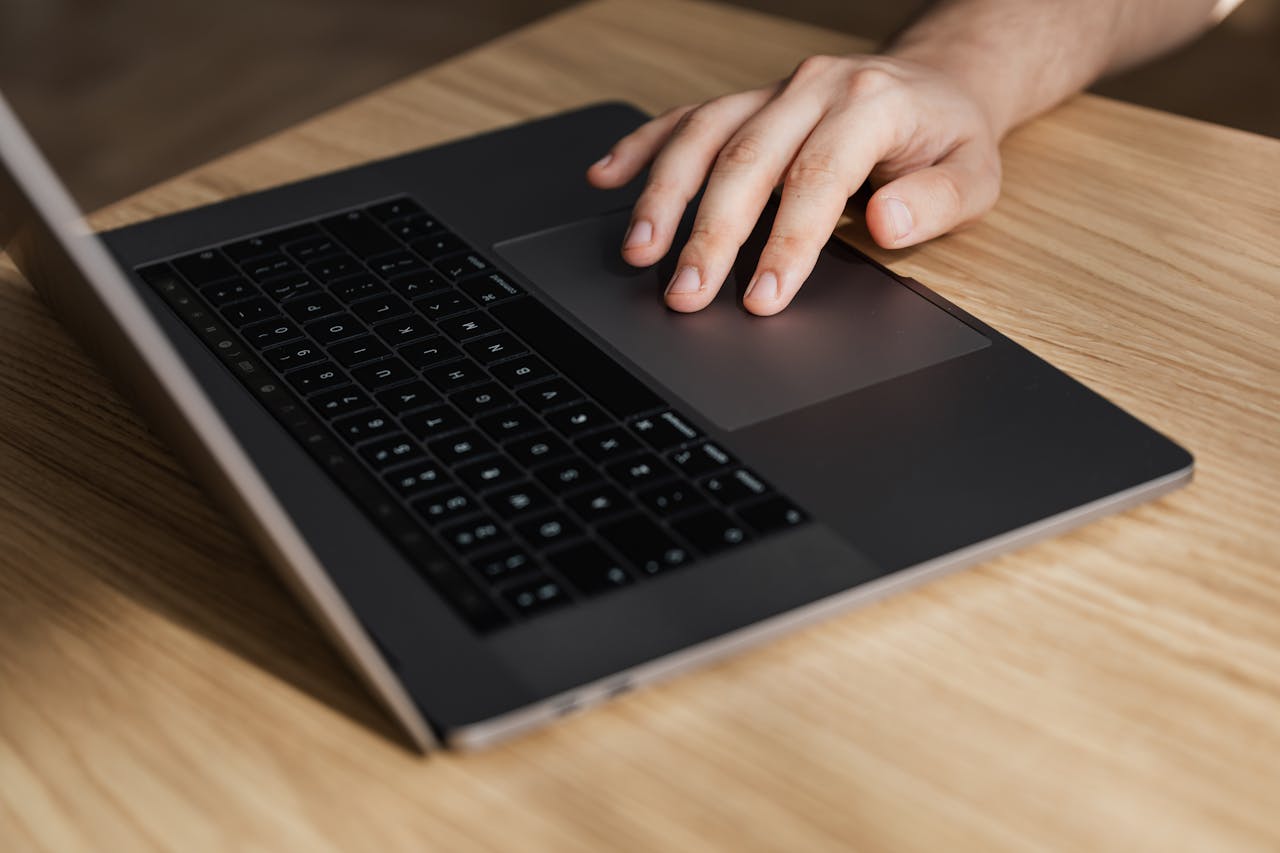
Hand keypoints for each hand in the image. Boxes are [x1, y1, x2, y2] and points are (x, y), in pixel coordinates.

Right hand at [586, 54, 1002, 314]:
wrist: (937, 83)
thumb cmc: (948, 139)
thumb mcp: (975, 177)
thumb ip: (935, 202)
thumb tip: (885, 221)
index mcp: (871, 104)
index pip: (817, 177)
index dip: (785, 242)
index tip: (761, 297)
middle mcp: (814, 87)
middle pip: (747, 160)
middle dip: (710, 233)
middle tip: (686, 294)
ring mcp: (774, 90)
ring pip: (704, 135)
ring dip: (664, 195)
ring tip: (639, 251)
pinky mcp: (748, 100)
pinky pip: (687, 118)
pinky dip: (643, 147)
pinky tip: (607, 176)